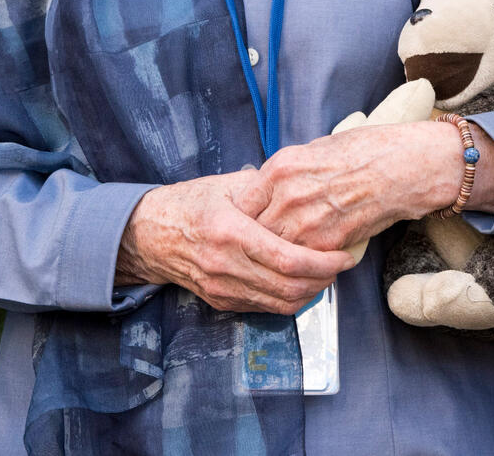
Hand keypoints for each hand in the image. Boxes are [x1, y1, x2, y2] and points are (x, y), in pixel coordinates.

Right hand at [115, 170, 353, 314]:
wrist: (148, 235)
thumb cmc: (191, 203)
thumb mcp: (229, 186)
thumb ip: (267, 191)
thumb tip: (310, 188)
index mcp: (230, 232)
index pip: (288, 260)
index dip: (323, 262)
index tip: (344, 255)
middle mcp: (225, 266)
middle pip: (289, 288)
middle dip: (324, 280)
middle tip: (342, 265)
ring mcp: (221, 288)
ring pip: (280, 304)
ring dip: (311, 293)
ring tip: (327, 273)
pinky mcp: (220, 301)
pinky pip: (264, 308)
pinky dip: (290, 299)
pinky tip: (303, 281)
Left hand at [252, 120, 493, 253]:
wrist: (406, 167)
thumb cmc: (369, 150)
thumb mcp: (318, 147)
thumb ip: (288, 171)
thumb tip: (269, 186)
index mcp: (282, 166)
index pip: (240, 204)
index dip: (240, 218)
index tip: (241, 225)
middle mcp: (288, 195)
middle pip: (252, 232)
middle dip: (253, 241)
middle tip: (255, 247)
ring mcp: (306, 221)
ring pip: (273, 251)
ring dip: (275, 257)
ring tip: (276, 261)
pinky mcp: (328, 243)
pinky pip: (301, 262)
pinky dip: (301, 265)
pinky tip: (305, 263)